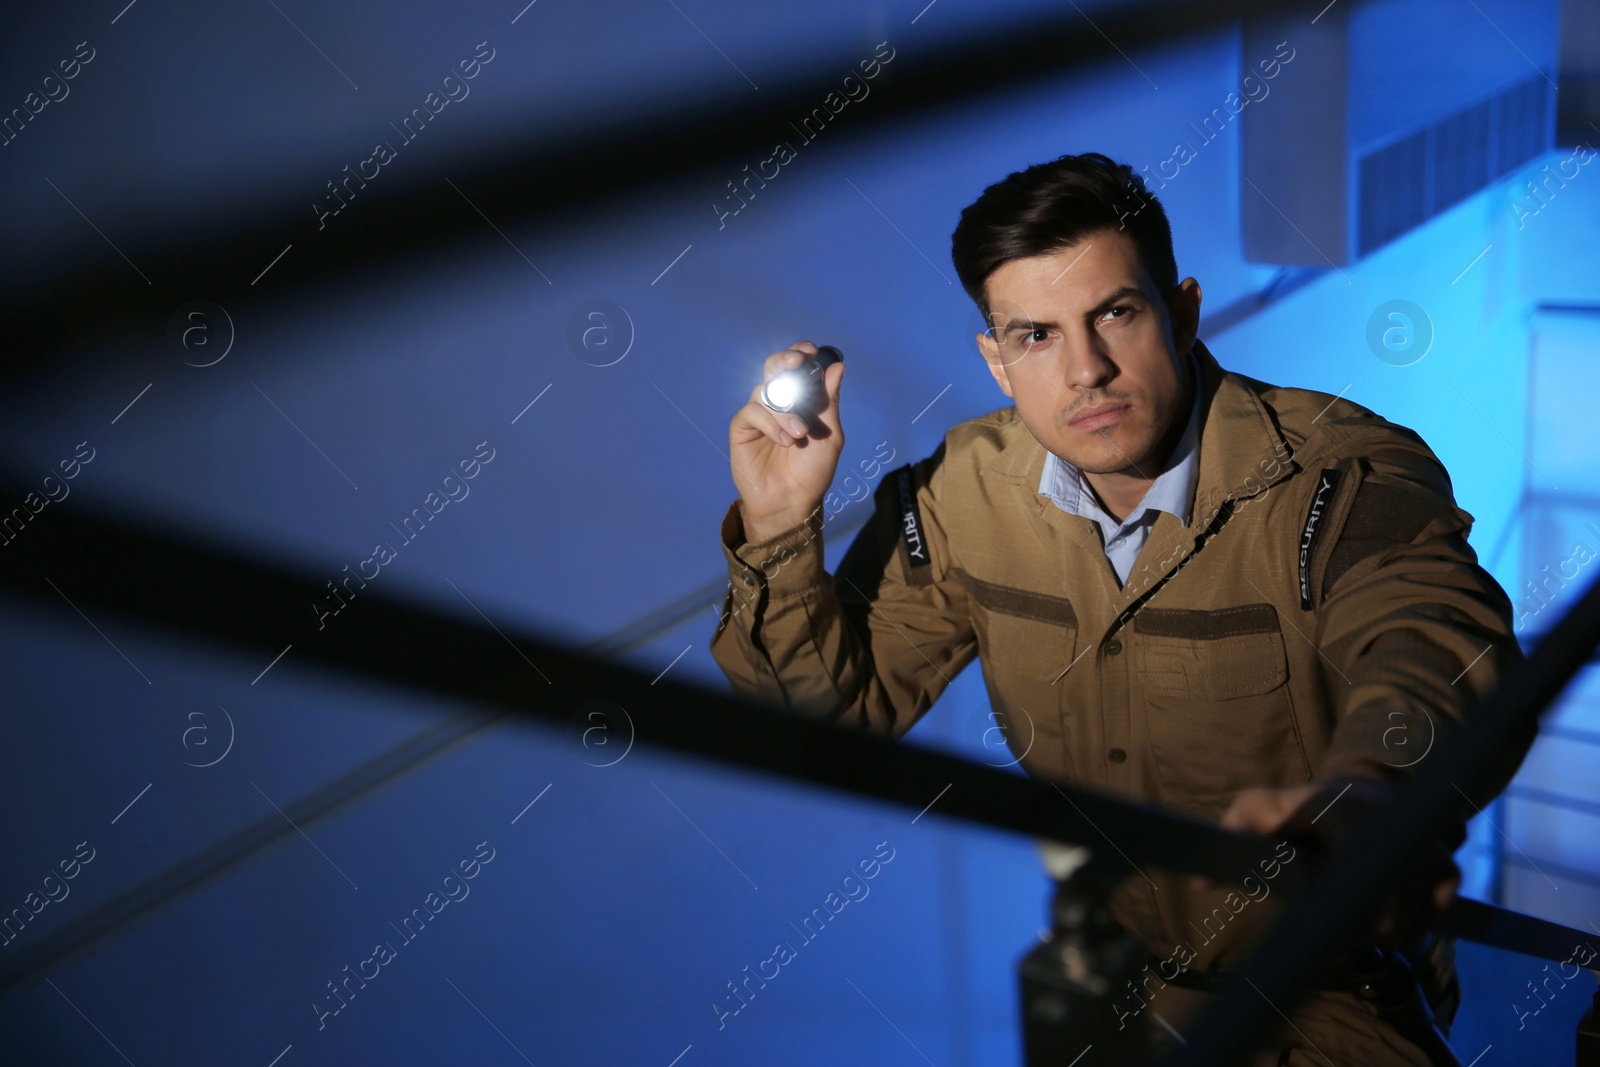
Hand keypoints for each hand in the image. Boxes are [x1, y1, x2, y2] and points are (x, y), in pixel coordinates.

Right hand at [728, 340, 846, 543]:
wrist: (793, 500)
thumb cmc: (812, 469)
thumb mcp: (830, 435)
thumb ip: (830, 402)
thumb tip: (837, 367)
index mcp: (801, 399)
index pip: (797, 367)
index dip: (801, 354)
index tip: (810, 351)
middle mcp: (778, 402)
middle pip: (774, 368)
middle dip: (784, 360)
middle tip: (796, 363)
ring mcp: (759, 414)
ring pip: (766, 391)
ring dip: (786, 410)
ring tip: (800, 434)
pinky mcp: (742, 428)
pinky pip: (752, 412)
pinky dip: (770, 423)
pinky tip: (784, 440)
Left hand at [1209, 776, 1460, 949]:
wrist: (1364, 789)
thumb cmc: (1302, 805)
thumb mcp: (1260, 805)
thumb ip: (1233, 833)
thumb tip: (1200, 883)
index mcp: (1353, 817)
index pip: (1355, 888)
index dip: (1338, 917)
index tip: (1324, 924)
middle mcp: (1401, 836)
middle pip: (1377, 923)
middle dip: (1351, 927)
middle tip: (1331, 910)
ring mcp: (1432, 854)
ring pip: (1400, 930)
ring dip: (1374, 928)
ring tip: (1351, 899)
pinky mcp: (1450, 872)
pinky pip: (1425, 925)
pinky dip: (1404, 925)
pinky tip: (1381, 902)